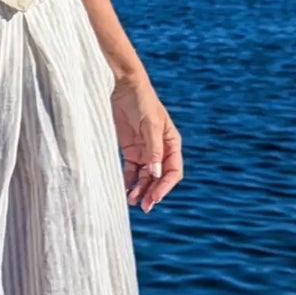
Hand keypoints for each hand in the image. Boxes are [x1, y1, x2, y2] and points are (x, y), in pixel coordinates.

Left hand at [111, 70, 181, 211]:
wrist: (123, 87)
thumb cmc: (142, 101)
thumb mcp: (150, 125)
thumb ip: (153, 149)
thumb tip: (156, 174)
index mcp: (171, 143)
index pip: (173, 171)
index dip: (165, 186)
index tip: (155, 198)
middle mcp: (160, 150)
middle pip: (159, 178)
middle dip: (153, 193)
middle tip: (144, 207)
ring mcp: (144, 151)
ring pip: (145, 177)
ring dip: (140, 190)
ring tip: (132, 202)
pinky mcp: (130, 149)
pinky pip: (131, 170)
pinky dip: (129, 181)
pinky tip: (124, 191)